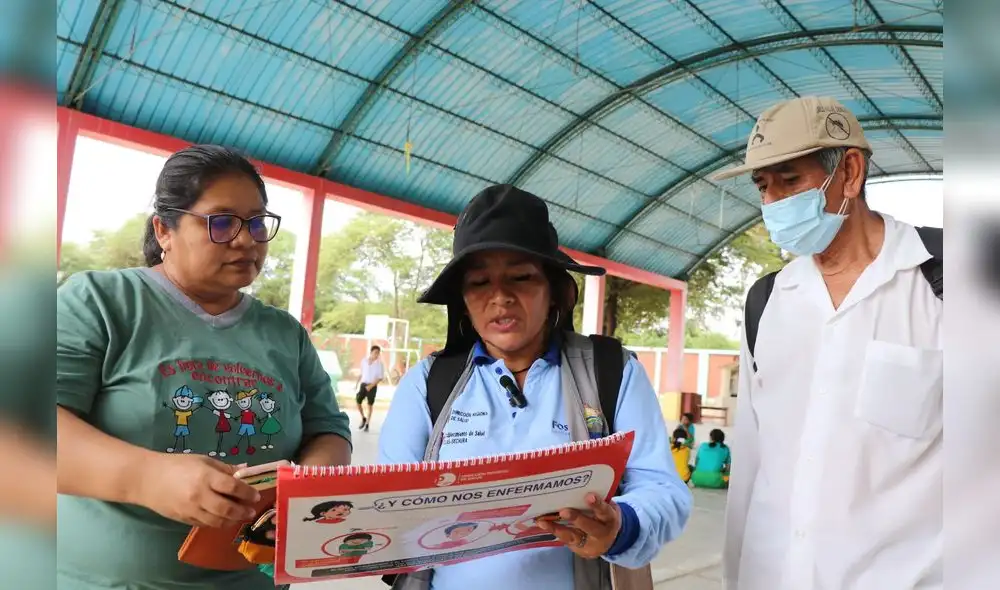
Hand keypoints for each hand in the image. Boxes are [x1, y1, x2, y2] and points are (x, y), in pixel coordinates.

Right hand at [134, 453, 260, 527]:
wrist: (146, 479)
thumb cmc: (176, 465)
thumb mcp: (202, 460)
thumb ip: (224, 468)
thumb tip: (244, 472)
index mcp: (205, 477)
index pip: (233, 487)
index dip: (247, 493)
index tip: (256, 495)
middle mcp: (199, 495)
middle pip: (227, 508)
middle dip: (243, 511)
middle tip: (251, 511)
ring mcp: (191, 510)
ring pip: (217, 521)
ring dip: (232, 521)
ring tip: (240, 517)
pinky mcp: (183, 519)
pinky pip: (205, 524)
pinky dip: (217, 523)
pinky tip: (223, 519)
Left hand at [536, 493, 621, 558]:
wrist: (608, 541)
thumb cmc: (603, 516)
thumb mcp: (606, 508)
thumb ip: (596, 500)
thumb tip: (577, 485)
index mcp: (609, 519)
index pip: (604, 511)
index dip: (597, 504)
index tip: (589, 496)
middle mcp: (601, 534)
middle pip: (589, 527)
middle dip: (576, 518)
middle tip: (563, 511)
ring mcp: (589, 544)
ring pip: (573, 537)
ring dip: (556, 528)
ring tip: (542, 521)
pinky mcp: (579, 550)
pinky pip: (565, 541)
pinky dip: (553, 532)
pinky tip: (542, 525)